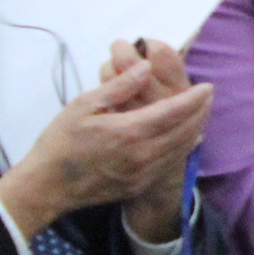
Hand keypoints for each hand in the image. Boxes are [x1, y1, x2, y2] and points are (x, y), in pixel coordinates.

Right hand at [0, 53, 214, 240]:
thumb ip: (118, 87)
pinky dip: (183, 147)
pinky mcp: (140, 186)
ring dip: (195, 129)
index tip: (207, 86)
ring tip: (200, 112)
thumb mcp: (83, 106)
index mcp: (128, 132)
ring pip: (181, 149)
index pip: (173, 112)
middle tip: (207, 96)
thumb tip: (146, 67)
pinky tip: (185, 137)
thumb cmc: (60, 142)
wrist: (46, 187)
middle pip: (185, 131)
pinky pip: (171, 164)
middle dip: (200, 112)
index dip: (194, 98)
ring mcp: (143, 174)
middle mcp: (142, 155)